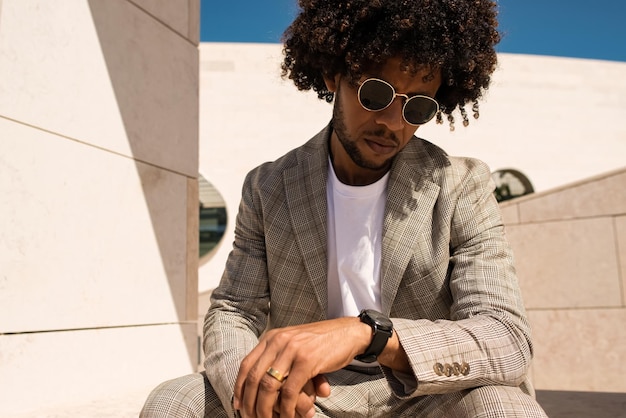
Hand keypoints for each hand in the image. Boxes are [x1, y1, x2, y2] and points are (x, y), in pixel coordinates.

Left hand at [233, 317, 370, 417]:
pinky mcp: (307, 361)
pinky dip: (286, 409)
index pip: (247, 365)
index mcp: (272, 337)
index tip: (239, 405)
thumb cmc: (321, 342)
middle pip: (254, 377)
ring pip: (269, 386)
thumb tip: (262, 384)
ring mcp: (292, 350)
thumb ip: (278, 357)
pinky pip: (290, 391)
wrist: (348, 333)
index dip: (239, 387)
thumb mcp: (294, 344)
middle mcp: (278, 341)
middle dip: (250, 403)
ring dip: (265, 409)